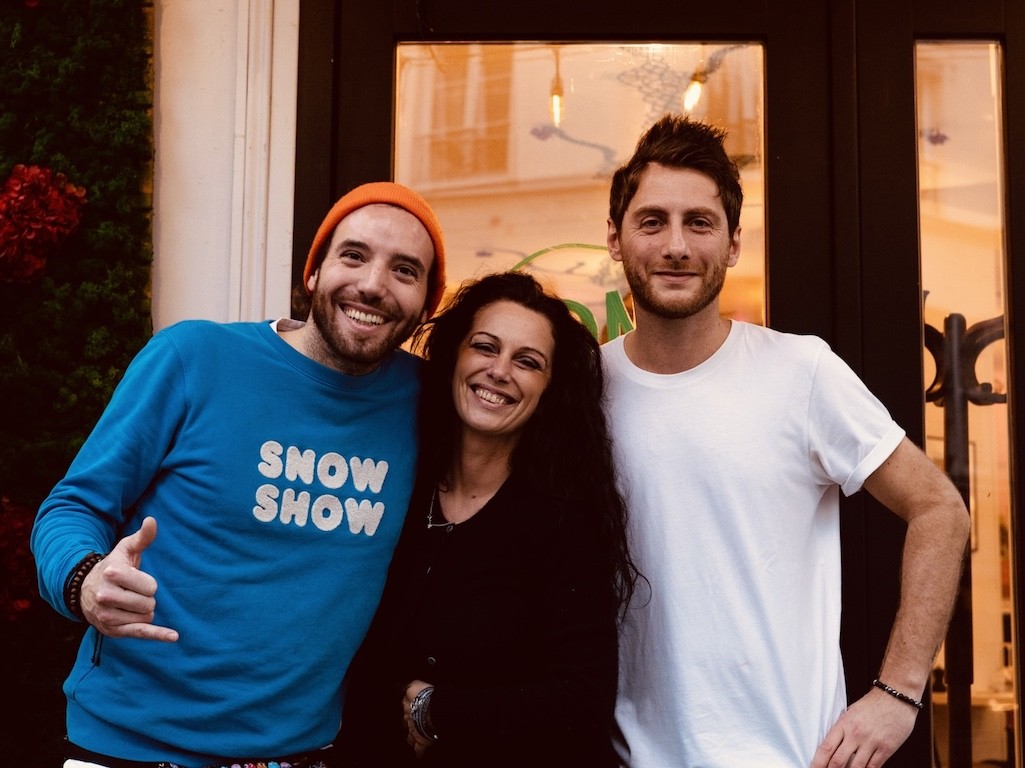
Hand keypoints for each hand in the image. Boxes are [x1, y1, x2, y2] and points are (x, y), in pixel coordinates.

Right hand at [80, 516, 178, 641]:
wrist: (85, 589)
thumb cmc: (114, 566)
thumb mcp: (126, 549)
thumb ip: (142, 537)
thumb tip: (152, 520)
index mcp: (112, 573)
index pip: (150, 586)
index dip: (149, 584)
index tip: (136, 581)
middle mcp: (106, 596)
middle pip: (149, 604)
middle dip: (147, 599)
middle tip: (132, 593)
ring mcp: (106, 616)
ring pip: (146, 618)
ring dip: (144, 612)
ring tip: (129, 603)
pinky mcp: (111, 631)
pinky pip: (140, 633)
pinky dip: (158, 635)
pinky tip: (174, 637)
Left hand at [403, 679, 435, 757]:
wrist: (432, 710)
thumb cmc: (425, 696)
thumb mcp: (414, 684)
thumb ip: (406, 685)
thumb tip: (398, 683)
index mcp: (407, 705)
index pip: (404, 705)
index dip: (405, 706)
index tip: (406, 706)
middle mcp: (408, 719)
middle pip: (404, 721)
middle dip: (407, 722)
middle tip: (410, 722)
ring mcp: (414, 730)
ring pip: (409, 735)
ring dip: (411, 736)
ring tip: (411, 738)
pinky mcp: (421, 740)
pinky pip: (419, 749)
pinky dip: (418, 752)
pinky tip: (418, 755)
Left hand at [810, 688, 917, 767]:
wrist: (895, 698)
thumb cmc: (872, 705)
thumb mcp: (851, 713)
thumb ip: (842, 729)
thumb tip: (832, 746)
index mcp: (844, 723)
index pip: (826, 747)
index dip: (818, 762)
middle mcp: (856, 734)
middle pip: (838, 761)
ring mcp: (871, 742)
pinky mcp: (886, 748)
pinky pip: (873, 767)